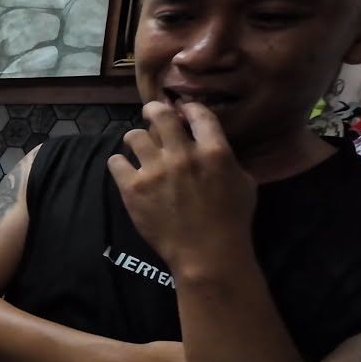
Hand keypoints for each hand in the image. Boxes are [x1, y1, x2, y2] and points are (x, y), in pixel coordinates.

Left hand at [108, 101, 256, 273]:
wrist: (207, 253)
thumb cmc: (232, 220)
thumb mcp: (244, 183)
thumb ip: (227, 159)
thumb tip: (214, 146)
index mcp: (214, 151)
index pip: (198, 113)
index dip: (188, 107)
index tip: (181, 109)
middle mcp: (182, 155)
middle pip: (160, 116)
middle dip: (153, 110)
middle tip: (150, 112)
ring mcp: (155, 171)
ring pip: (134, 136)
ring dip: (135, 138)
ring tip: (136, 144)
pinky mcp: (133, 188)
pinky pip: (116, 162)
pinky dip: (119, 163)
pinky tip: (124, 168)